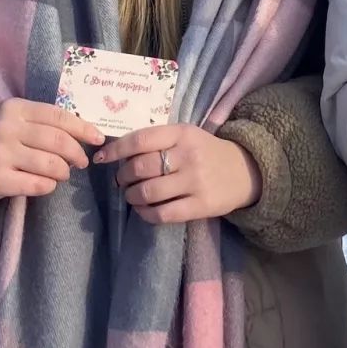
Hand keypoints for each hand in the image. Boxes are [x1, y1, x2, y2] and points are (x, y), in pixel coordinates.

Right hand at [0, 99, 105, 202]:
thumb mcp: (16, 121)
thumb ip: (45, 123)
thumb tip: (87, 133)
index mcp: (15, 108)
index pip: (58, 116)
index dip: (83, 128)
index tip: (98, 138)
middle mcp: (7, 128)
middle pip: (58, 141)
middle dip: (77, 154)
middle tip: (82, 161)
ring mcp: (0, 154)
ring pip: (51, 165)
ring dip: (64, 172)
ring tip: (62, 173)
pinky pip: (39, 184)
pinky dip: (49, 185)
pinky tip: (45, 183)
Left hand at [94, 123, 260, 224]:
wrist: (246, 170)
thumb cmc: (207, 152)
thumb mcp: (186, 136)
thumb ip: (158, 140)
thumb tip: (116, 152)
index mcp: (182, 133)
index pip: (140, 140)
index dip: (115, 150)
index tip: (101, 158)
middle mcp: (188, 155)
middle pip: (140, 168)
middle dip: (122, 177)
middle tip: (120, 181)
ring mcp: (195, 181)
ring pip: (148, 192)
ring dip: (131, 196)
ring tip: (131, 195)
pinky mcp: (201, 205)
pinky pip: (163, 214)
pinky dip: (146, 214)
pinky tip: (144, 210)